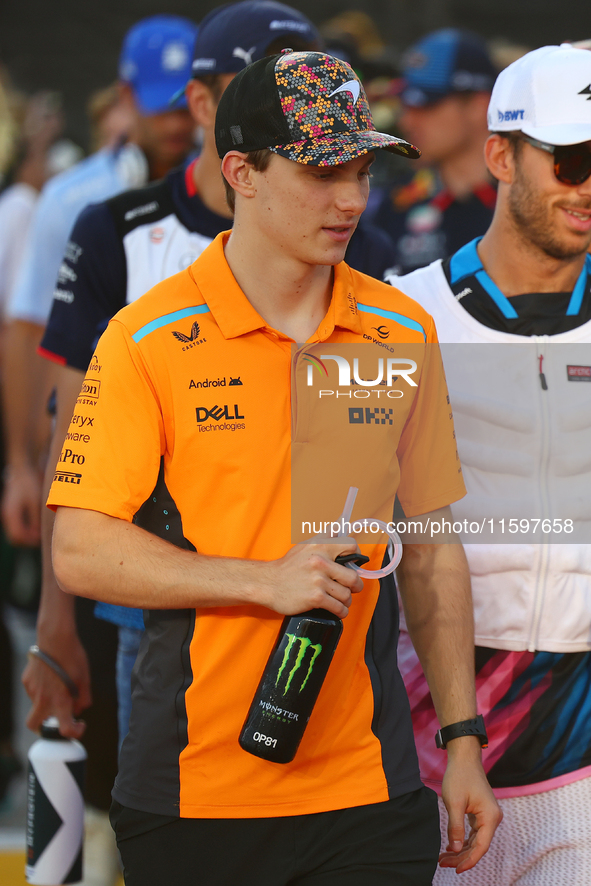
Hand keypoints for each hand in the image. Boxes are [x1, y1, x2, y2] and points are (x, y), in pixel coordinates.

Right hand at [1, 463, 41, 545]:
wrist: (22, 471)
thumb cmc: (30, 484)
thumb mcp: (36, 502)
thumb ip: (35, 519)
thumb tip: (37, 533)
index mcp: (11, 514)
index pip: (17, 536)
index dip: (29, 541)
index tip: (41, 539)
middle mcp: (7, 516)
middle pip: (14, 537)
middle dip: (27, 540)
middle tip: (40, 538)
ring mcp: (7, 514)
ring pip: (14, 532)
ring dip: (25, 535)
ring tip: (39, 533)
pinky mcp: (10, 511)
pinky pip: (15, 526)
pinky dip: (23, 529)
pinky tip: (34, 526)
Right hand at [22, 630, 91, 738]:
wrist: (55, 637)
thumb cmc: (72, 657)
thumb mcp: (85, 678)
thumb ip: (83, 698)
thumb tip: (78, 709)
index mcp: (60, 701)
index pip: (65, 729)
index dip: (74, 732)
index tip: (79, 724)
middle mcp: (43, 699)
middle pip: (34, 726)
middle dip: (44, 728)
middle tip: (57, 718)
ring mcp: (32, 690)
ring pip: (36, 705)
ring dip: (46, 702)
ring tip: (58, 684)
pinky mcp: (26, 680)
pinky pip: (33, 690)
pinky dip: (42, 689)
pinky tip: (50, 674)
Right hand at [261, 539, 363, 617]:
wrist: (268, 584)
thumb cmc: (287, 567)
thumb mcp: (304, 546)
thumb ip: (324, 538)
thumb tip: (341, 528)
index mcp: (320, 546)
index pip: (350, 546)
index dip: (356, 556)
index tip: (354, 564)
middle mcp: (321, 562)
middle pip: (353, 577)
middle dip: (356, 586)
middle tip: (352, 588)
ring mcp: (318, 581)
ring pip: (346, 595)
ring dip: (346, 600)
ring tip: (340, 600)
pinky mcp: (315, 598)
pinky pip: (338, 608)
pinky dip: (341, 611)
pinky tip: (337, 610)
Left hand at [438, 739, 502, 872]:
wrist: (464, 758)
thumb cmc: (459, 776)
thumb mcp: (454, 802)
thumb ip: (455, 827)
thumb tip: (455, 850)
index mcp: (490, 817)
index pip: (481, 846)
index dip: (469, 860)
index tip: (455, 869)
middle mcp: (492, 818)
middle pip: (478, 845)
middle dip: (460, 856)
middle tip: (442, 863)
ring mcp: (487, 816)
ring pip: (475, 840)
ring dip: (460, 850)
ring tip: (443, 858)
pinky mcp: (481, 813)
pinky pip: (474, 833)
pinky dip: (462, 840)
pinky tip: (450, 847)